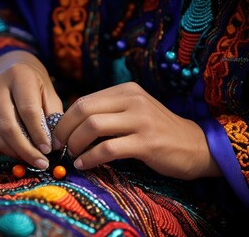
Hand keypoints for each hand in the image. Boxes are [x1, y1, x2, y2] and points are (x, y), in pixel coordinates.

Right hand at [0, 50, 62, 169]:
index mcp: (19, 76)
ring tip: (31, 159)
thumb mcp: (49, 93)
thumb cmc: (35, 85)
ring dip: (15, 153)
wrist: (9, 68)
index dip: (38, 133)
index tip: (48, 150)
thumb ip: (52, 116)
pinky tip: (18, 152)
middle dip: (26, 149)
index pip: (28, 110)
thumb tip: (52, 146)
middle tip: (41, 163)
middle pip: (8, 126)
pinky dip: (4, 150)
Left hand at [53, 82, 220, 179]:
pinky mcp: (147, 142)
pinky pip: (108, 148)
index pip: (84, 100)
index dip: (65, 119)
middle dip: (64, 130)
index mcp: (126, 90)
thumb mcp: (134, 112)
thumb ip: (108, 112)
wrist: (196, 145)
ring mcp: (141, 119)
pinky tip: (84, 164)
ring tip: (71, 155)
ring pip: (93, 126)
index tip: (57, 135)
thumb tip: (72, 124)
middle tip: (58, 146)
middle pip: (84, 110)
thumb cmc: (159, 130)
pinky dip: (90, 158)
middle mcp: (133, 99)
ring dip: (75, 143)